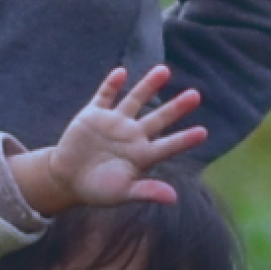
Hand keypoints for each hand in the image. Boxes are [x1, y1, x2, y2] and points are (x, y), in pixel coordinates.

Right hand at [6, 66, 213, 221]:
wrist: (67, 179)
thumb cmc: (97, 190)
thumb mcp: (121, 193)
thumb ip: (146, 191)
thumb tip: (174, 198)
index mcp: (142, 155)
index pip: (168, 145)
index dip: (185, 139)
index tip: (203, 132)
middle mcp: (132, 135)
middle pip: (159, 118)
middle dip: (176, 107)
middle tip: (196, 95)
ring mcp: (114, 122)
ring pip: (135, 100)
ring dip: (149, 86)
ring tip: (164, 70)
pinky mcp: (94, 114)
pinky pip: (105, 95)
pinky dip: (112, 84)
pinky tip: (121, 73)